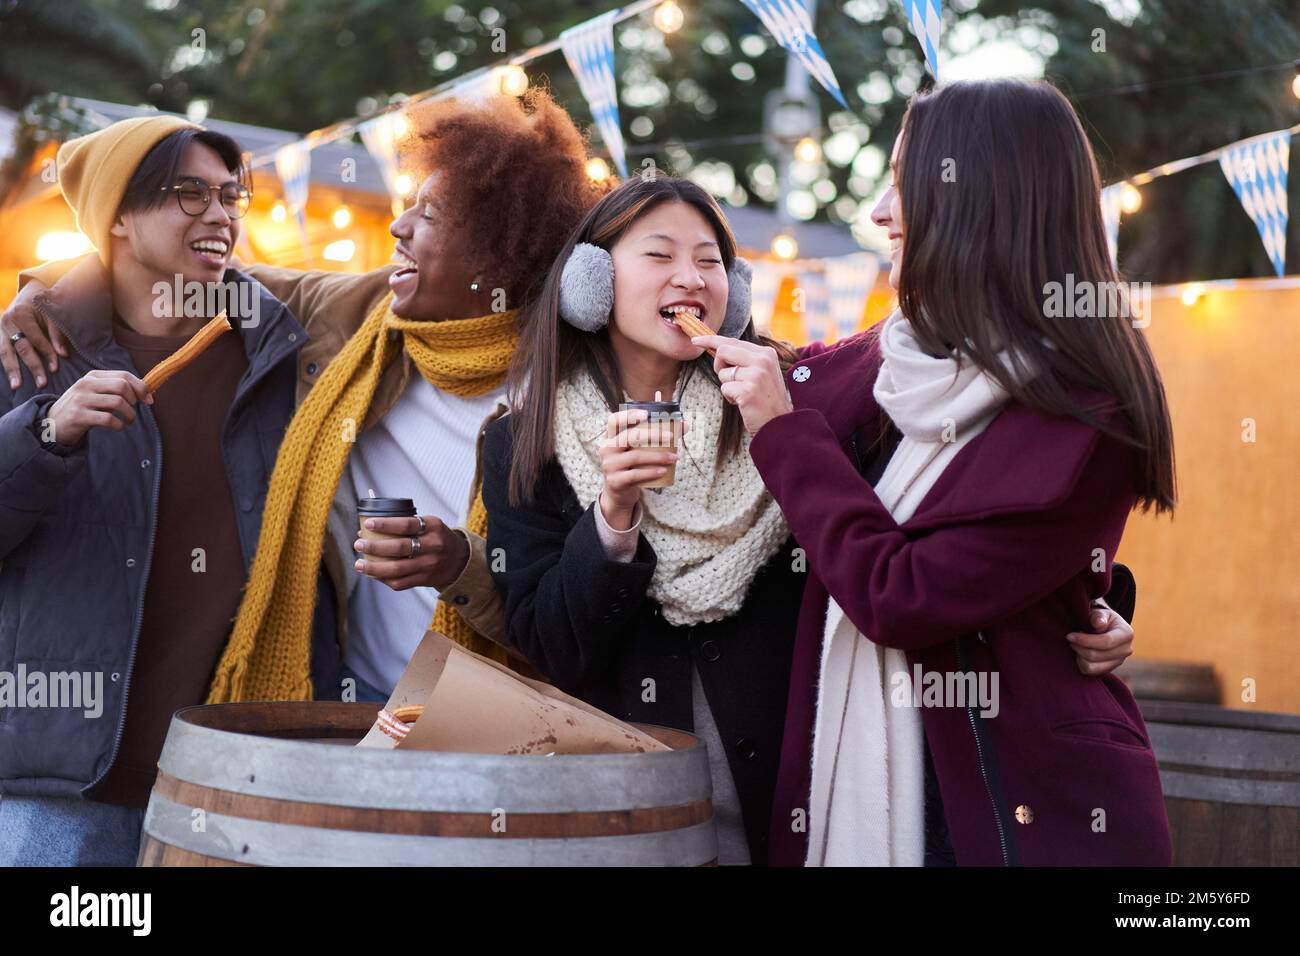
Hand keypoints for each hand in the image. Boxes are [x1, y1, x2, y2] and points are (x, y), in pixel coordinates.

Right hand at [1, 279, 68, 390]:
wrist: (26, 293)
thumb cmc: (41, 305)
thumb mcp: (51, 314)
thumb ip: (57, 333)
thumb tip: (63, 355)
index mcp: (21, 314)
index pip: (36, 339)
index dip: (47, 354)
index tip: (56, 369)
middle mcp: (7, 322)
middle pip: (20, 348)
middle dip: (32, 367)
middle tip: (42, 384)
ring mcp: (0, 330)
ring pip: (5, 353)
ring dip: (12, 371)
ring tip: (16, 387)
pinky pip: (1, 353)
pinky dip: (6, 366)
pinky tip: (11, 379)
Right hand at [45, 370, 151, 446]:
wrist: (53, 423)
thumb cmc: (82, 408)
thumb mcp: (95, 393)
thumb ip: (115, 390)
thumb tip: (148, 392)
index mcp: (92, 376)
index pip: (124, 375)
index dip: (141, 387)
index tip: (149, 400)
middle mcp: (85, 384)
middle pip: (122, 386)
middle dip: (135, 400)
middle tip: (134, 411)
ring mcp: (81, 399)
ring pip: (117, 402)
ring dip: (129, 415)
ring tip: (128, 421)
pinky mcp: (78, 416)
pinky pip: (108, 419)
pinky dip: (118, 425)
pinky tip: (118, 427)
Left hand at [353, 514, 469, 590]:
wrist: (460, 560)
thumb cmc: (437, 538)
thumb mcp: (429, 524)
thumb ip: (405, 525)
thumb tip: (366, 529)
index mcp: (433, 527)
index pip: (406, 524)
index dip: (385, 524)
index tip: (368, 523)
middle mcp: (433, 546)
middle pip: (399, 548)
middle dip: (375, 546)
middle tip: (358, 544)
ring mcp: (429, 565)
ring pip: (397, 569)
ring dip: (374, 567)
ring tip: (359, 564)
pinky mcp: (426, 580)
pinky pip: (401, 583)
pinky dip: (384, 579)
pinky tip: (374, 575)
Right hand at [599, 408, 680, 526]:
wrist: (619, 493)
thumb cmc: (632, 465)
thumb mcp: (639, 450)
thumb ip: (657, 437)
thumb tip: (684, 426)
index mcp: (611, 437)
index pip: (614, 421)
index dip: (629, 415)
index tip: (647, 415)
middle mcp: (607, 449)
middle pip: (629, 437)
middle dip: (652, 435)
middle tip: (671, 436)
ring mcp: (609, 466)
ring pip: (635, 457)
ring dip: (658, 457)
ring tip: (674, 458)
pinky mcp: (615, 481)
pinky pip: (635, 475)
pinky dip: (651, 473)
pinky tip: (663, 471)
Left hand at [691, 335, 792, 434]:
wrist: (779, 423)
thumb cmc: (766, 399)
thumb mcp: (761, 372)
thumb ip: (745, 359)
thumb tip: (719, 349)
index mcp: (766, 353)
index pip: (732, 341)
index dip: (711, 340)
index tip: (696, 340)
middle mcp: (762, 360)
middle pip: (723, 351)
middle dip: (718, 366)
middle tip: (729, 380)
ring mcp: (756, 375)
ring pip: (722, 372)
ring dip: (728, 385)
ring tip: (743, 394)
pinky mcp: (748, 390)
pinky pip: (724, 388)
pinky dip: (729, 397)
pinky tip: (743, 403)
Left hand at [1066, 598, 1133, 676]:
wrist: (1105, 627)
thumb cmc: (1101, 618)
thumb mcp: (1101, 613)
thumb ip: (1099, 616)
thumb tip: (1098, 623)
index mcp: (1126, 634)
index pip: (1105, 642)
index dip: (1085, 640)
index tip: (1069, 636)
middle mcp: (1126, 650)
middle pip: (1096, 655)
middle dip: (1079, 647)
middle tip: (1070, 638)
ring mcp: (1118, 662)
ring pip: (1091, 666)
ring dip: (1079, 655)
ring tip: (1075, 644)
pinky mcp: (1108, 669)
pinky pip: (1089, 672)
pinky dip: (1080, 662)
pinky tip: (1079, 652)